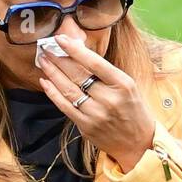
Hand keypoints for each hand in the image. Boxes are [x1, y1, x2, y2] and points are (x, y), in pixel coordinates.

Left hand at [38, 33, 154, 170]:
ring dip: (52, 73)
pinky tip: (45, 81)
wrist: (138, 142)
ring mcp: (96, 114)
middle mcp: (109, 99)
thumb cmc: (133, 109)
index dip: (75, 50)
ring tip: (43, 61)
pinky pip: (65, 106)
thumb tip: (79, 53)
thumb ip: (106, 73)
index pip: (95, 63)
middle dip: (58, 59)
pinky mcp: (86, 126)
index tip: (60, 39)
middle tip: (46, 48)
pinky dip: (53, 93)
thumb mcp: (128, 86)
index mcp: (123, 84)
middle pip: (78, 75)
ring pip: (68, 90)